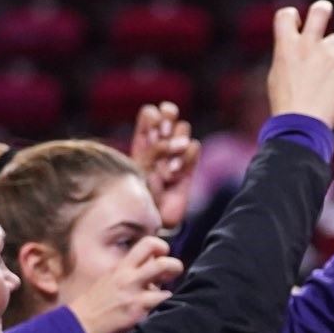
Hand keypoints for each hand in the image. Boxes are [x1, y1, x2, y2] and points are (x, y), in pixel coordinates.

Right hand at [66, 236, 183, 332]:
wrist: (80, 324)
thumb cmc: (93, 306)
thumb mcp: (107, 281)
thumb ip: (126, 275)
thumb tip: (147, 275)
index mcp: (120, 267)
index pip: (146, 245)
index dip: (160, 247)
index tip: (162, 255)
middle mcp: (128, 276)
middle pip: (162, 260)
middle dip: (174, 264)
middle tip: (174, 274)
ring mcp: (134, 292)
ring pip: (165, 276)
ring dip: (172, 286)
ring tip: (167, 294)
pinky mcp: (138, 308)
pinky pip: (162, 300)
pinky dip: (167, 303)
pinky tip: (162, 309)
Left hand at [130, 102, 199, 225]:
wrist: (152, 220)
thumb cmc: (138, 195)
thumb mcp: (140, 170)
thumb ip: (153, 151)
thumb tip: (175, 142)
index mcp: (142, 140)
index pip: (150, 114)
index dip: (153, 117)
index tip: (152, 129)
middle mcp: (160, 142)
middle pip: (169, 112)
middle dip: (167, 122)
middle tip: (162, 136)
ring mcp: (176, 153)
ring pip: (183, 128)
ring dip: (177, 140)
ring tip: (168, 161)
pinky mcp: (189, 166)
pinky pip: (194, 148)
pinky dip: (187, 156)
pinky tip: (176, 172)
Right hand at [267, 0, 333, 126]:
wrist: (302, 123)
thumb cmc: (286, 103)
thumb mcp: (278, 75)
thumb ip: (289, 55)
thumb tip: (295, 48)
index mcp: (285, 45)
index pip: (286, 14)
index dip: (292, 16)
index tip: (297, 24)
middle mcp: (308, 45)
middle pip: (320, 11)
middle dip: (322, 8)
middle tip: (324, 9)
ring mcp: (328, 55)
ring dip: (332, 52)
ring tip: (324, 74)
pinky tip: (332, 88)